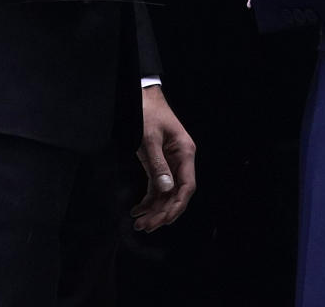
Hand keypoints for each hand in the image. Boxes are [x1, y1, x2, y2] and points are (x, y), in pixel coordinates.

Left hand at [131, 86, 195, 231]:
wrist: (142, 96)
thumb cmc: (148, 112)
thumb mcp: (150, 138)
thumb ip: (157, 164)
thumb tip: (165, 189)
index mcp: (184, 152)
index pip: (187, 186)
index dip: (177, 206)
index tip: (163, 221)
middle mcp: (180, 160)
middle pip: (176, 193)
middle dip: (162, 212)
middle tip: (145, 227)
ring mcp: (170, 162)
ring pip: (166, 193)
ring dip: (154, 209)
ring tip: (139, 223)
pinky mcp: (159, 163)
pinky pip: (157, 186)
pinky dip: (148, 200)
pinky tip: (138, 210)